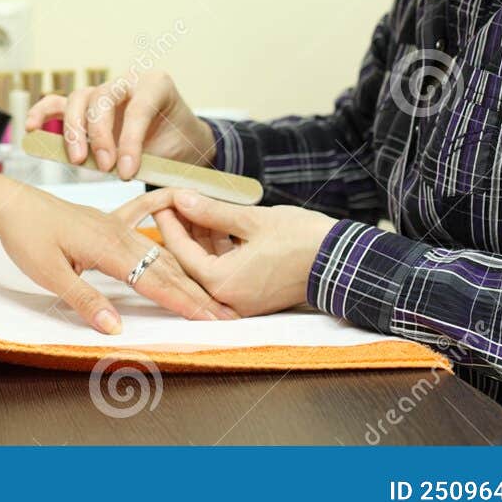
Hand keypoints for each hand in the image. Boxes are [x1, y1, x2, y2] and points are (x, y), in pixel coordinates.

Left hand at [0, 184, 237, 332]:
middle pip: (165, 268)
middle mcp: (118, 234)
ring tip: (211, 289)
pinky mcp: (107, 221)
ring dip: (187, 271)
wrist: (9, 203)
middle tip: (227, 312)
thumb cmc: (26, 237)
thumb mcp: (49, 274)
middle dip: (197, 292)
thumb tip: (115, 328)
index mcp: (107, 248)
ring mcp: (115, 226)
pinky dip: (165, 227)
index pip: (154, 281)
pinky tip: (179, 206)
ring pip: (159, 251)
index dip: (184, 302)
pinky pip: (144, 225)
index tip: (210, 318)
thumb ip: (84, 299)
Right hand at [24, 69, 214, 180]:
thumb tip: (121, 172)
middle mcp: (127, 81)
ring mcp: (104, 91)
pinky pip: (59, 104)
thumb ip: (148, 159)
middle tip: (105, 166)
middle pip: (102, 99)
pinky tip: (31, 127)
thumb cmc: (177, 143)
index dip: (130, 142)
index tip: (127, 172)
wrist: (178, 139)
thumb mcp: (175, 150)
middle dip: (100, 136)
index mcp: (155, 85)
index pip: (137, 108)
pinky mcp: (85, 106)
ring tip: (78, 160)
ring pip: (79, 100)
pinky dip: (43, 113)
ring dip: (74, 131)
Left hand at [111, 189, 336, 316]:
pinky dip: (217, 250)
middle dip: (182, 231)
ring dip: (199, 239)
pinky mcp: (252, 297)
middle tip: (173, 203)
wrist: (341, 262)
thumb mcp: (252, 220)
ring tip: (192, 207)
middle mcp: (227, 300)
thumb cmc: (301, 239)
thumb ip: (212, 212)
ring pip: (206, 268)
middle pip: (190, 263)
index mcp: (223, 283)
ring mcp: (240, 302)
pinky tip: (213, 225)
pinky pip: (223, 273)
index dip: (169, 223)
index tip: (160, 201)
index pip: (182, 252)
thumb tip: (182, 199)